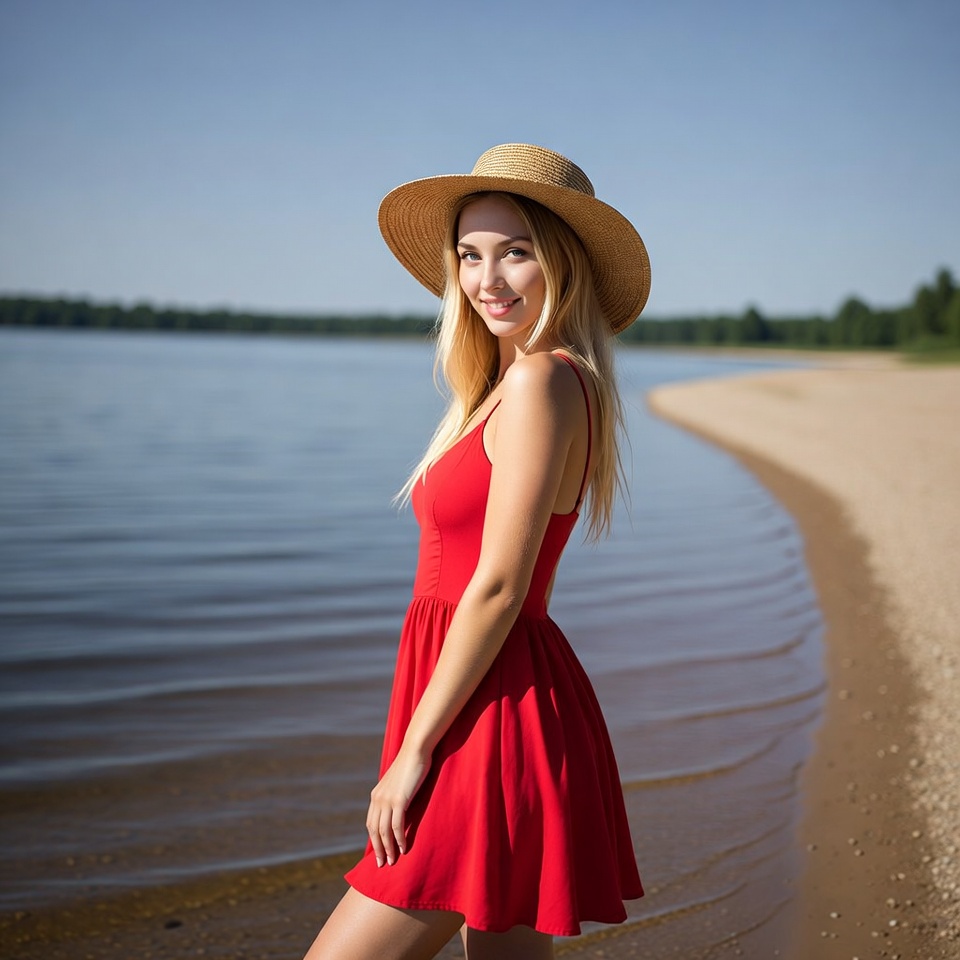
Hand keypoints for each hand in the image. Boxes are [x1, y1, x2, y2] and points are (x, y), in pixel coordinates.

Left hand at [366, 744, 430, 866]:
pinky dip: (399, 839)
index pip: (371, 823)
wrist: (415, 751)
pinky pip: (397, 825)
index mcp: (376, 795)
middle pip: (374, 830)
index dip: (374, 840)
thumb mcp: (398, 783)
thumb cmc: (410, 766)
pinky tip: (403, 848)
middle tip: (383, 864)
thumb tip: (398, 810)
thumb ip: (394, 796)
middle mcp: (378, 798)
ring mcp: (387, 799)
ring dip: (388, 848)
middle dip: (378, 849)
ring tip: (392, 861)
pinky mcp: (399, 800)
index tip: (379, 853)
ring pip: (384, 831)